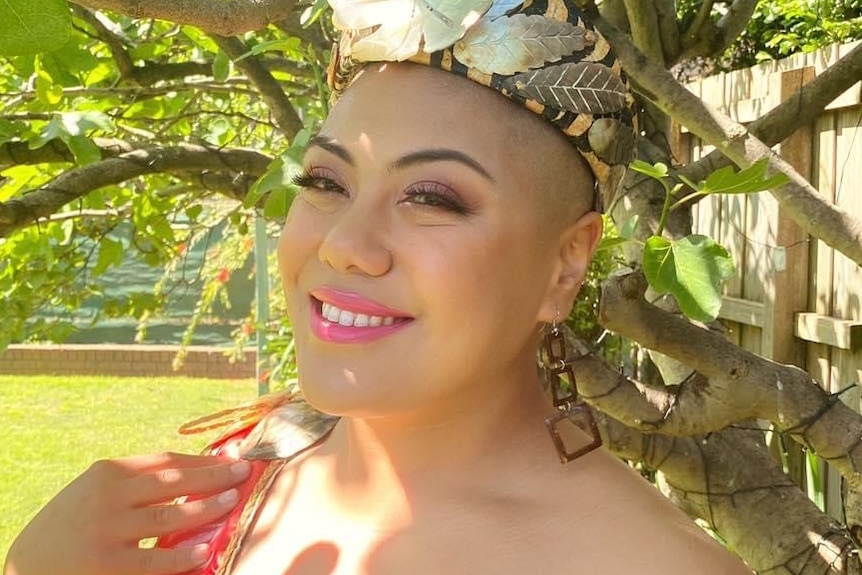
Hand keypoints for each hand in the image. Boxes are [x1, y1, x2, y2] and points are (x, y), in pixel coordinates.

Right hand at [4, 452, 251, 574]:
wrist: (29, 563)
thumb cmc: (75, 522)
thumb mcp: (98, 491)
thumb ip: (137, 482)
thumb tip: (198, 474)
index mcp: (109, 472)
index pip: (167, 460)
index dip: (203, 460)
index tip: (232, 459)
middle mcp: (108, 496)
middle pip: (174, 481)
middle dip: (213, 476)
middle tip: (244, 472)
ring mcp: (107, 531)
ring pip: (168, 516)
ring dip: (206, 508)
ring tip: (232, 500)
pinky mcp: (107, 566)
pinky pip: (154, 560)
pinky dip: (182, 556)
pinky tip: (205, 550)